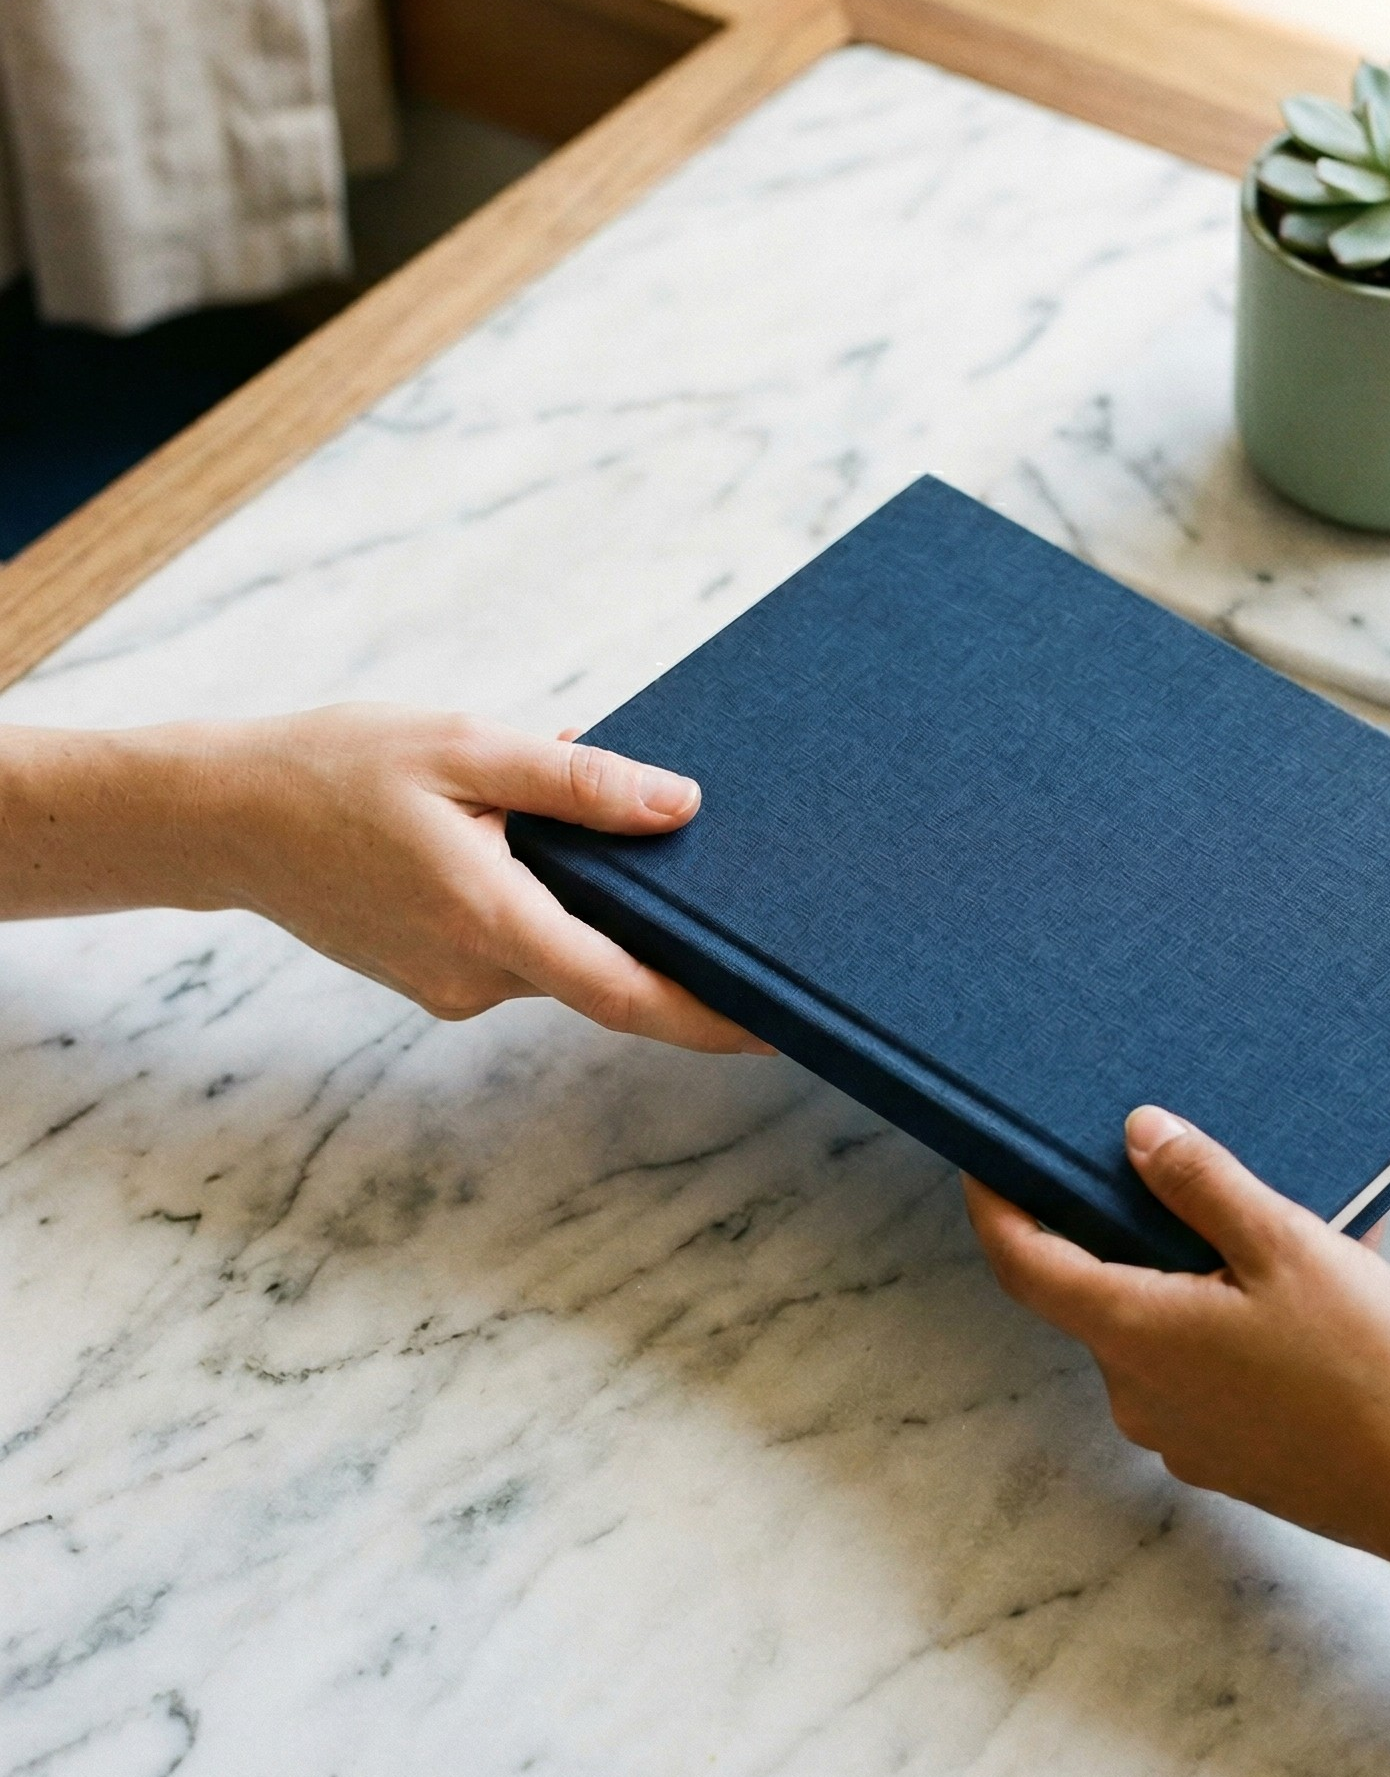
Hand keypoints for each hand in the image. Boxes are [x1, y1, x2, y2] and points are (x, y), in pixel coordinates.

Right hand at [189, 705, 767, 1052]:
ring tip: (634, 835)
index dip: (712, 1019)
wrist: (222, 816)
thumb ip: (578, 784)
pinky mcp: (438, 976)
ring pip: (566, 958)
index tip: (780, 1027)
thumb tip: (681, 806)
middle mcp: (475, 974)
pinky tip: (550, 846)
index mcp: (489, 920)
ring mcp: (453, 985)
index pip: (627, 996)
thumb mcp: (465, 749)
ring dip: (606, 915)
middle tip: (753, 914)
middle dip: (676, 953)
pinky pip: (526, 949)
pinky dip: (558, 912)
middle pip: (608, 978)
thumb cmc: (337, 769)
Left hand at [964, 1107, 1389, 1582]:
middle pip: (1096, 1289)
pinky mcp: (1222, 1455)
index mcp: (1134, 1333)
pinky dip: (1229, 1320)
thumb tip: (1139, 1132)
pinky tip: (1303, 1293)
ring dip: (1195, 1273)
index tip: (983, 1161)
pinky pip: (1201, 1368)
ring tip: (1279, 1228)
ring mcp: (1178, 1433)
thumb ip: (1202, 1183)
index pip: (1024, 1264)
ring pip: (1158, 1327)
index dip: (994, 1207)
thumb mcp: (1286, 1245)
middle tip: (1180, 1172)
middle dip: (1128, 1228)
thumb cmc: (1366, 1365)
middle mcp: (1137, 1392)